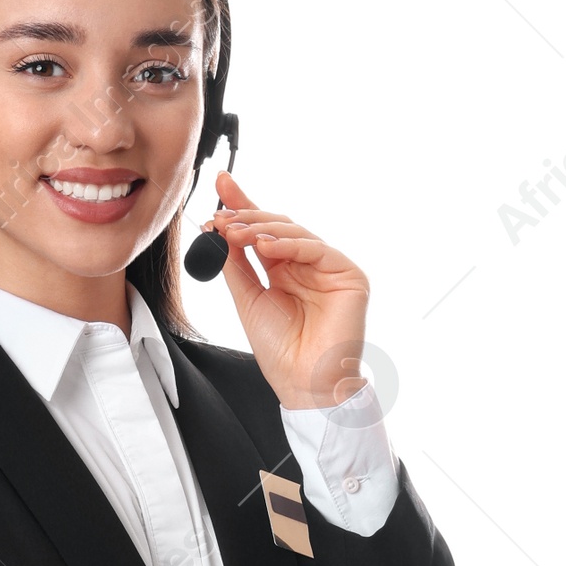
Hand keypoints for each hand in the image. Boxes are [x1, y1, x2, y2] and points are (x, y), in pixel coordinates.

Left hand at [203, 168, 369, 410]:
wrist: (304, 384)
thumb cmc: (280, 350)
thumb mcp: (247, 299)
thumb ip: (235, 264)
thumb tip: (217, 229)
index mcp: (284, 270)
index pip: (262, 230)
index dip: (243, 204)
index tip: (221, 181)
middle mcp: (307, 265)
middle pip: (277, 226)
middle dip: (246, 216)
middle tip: (220, 218)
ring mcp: (329, 268)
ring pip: (295, 232)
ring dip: (261, 228)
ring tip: (233, 232)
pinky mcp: (349, 275)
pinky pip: (317, 248)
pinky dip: (290, 243)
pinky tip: (265, 245)